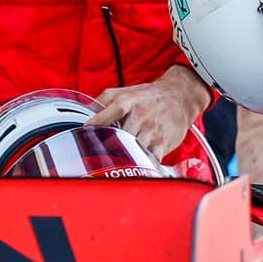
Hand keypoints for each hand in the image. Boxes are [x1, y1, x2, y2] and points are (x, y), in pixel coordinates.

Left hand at [88, 64, 213, 161]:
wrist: (180, 96)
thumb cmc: (147, 96)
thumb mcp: (123, 91)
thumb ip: (102, 101)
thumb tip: (82, 115)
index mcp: (126, 102)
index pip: (105, 115)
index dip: (93, 127)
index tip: (82, 137)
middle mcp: (139, 115)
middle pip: (118, 136)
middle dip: (106, 147)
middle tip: (95, 157)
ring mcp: (152, 130)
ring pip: (133, 149)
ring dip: (122, 158)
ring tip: (110, 167)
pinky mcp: (163, 143)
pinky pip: (150, 159)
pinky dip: (141, 166)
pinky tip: (133, 170)